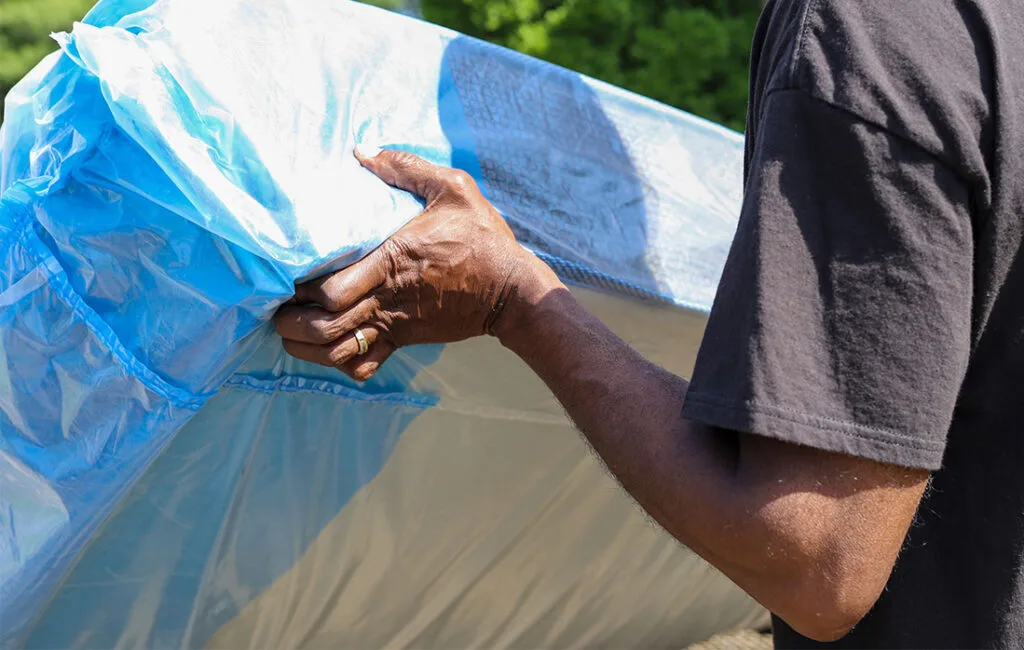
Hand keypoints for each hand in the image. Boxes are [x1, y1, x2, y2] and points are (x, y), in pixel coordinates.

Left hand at [274, 147, 556, 380]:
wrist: (513, 291)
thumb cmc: (482, 237)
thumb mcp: (453, 188)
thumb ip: (406, 168)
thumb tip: (362, 151)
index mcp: (391, 260)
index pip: (331, 289)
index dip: (301, 288)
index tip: (287, 272)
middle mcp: (386, 298)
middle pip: (323, 325)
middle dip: (290, 321)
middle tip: (275, 306)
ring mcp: (394, 323)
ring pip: (337, 352)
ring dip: (307, 347)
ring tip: (290, 330)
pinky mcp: (404, 340)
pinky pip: (364, 365)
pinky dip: (340, 364)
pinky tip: (330, 348)